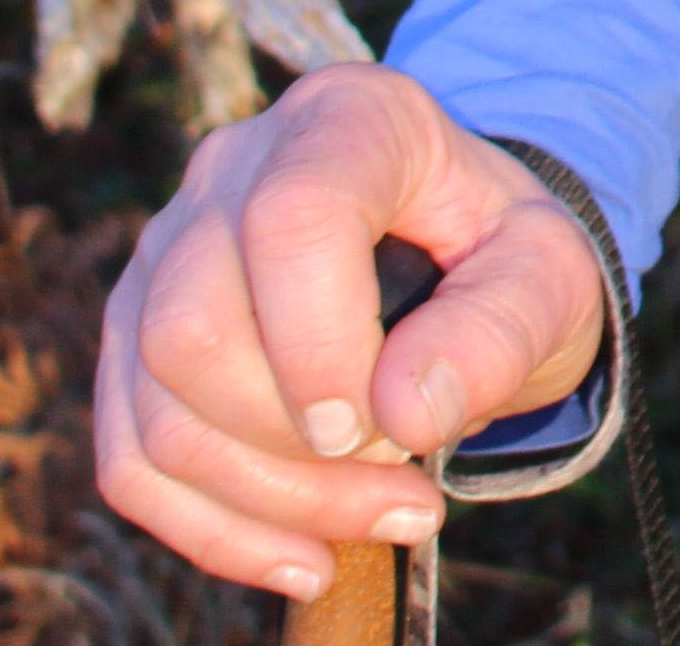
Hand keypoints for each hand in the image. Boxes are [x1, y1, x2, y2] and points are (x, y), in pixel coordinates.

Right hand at [95, 61, 612, 602]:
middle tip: (403, 477)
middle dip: (291, 443)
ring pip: (154, 402)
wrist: (461, 257)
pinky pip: (131, 456)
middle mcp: (232, 167)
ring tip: (384, 518)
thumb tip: (401, 414)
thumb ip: (499, 331)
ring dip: (264, 499)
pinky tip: (305, 559)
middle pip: (191, 325)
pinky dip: (211, 530)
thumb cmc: (501, 254)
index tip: (389, 427)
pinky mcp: (137, 334)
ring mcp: (166, 249)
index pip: (292, 218)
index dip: (321, 344)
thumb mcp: (548, 278)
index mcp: (346, 120)